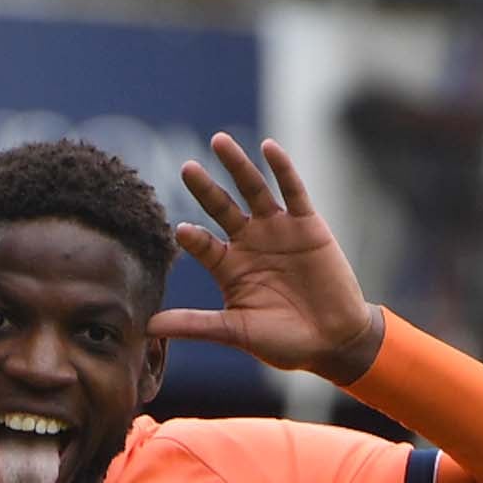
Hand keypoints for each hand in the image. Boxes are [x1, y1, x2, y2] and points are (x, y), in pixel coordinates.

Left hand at [155, 135, 385, 381]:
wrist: (333, 342)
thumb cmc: (283, 341)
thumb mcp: (235, 332)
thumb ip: (195, 325)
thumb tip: (148, 326)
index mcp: (229, 267)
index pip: (203, 245)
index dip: (193, 238)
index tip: (180, 230)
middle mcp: (249, 242)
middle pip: (222, 207)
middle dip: (205, 188)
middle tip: (186, 168)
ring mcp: (277, 230)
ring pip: (252, 189)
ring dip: (237, 165)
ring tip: (219, 141)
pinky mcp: (307, 224)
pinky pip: (293, 190)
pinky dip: (282, 168)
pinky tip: (269, 148)